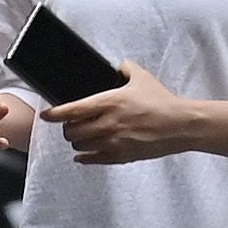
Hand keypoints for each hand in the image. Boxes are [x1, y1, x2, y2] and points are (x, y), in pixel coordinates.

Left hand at [49, 59, 203, 164]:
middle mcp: (108, 124)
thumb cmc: (162, 101)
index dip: (55, 114)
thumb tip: (117, 66)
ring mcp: (115, 142)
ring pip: (81, 147)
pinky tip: (82, 156)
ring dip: (77, 142)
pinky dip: (85, 158)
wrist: (181, 125)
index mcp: (109, 102)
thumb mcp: (141, 77)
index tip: (46, 115)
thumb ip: (124, 68)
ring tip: (79, 137)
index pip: (72, 110)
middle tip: (69, 125)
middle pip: (72, 131)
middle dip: (67, 129)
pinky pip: (95, 161)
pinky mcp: (123, 156)